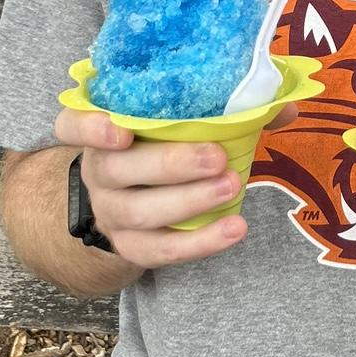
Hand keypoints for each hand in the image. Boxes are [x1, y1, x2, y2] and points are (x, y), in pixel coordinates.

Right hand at [52, 102, 299, 269]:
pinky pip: (160, 249)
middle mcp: (97, 170)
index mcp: (99, 128)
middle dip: (169, 164)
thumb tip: (285, 107)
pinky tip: (234, 227)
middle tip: (217, 157)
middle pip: (117, 169)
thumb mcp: (177, 119)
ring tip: (232, 187)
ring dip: (188, 201)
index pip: (71, 125)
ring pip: (139, 212)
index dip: (89, 127)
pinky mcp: (130, 246)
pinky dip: (199, 242)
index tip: (119, 130)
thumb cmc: (160, 144)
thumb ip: (226, 107)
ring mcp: (110, 212)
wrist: (128, 199)